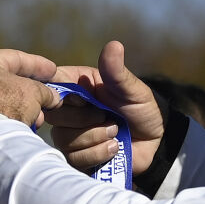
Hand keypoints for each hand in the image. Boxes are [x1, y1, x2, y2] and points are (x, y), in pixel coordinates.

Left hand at [0, 48, 61, 131]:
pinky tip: (22, 128)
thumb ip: (44, 90)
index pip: (13, 59)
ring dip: (21, 109)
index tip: (52, 72)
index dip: (37, 64)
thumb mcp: (34, 92)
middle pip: (4, 82)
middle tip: (47, 97)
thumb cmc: (8, 106)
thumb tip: (53, 97)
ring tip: (39, 118)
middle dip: (29, 91)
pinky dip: (6, 121)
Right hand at [45, 41, 165, 173]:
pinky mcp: (75, 157)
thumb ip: (117, 72)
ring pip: (65, 139)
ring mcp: (68, 135)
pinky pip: (75, 158)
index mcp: (76, 86)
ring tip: (116, 133)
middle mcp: (67, 110)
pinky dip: (98, 154)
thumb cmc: (140, 109)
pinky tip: (114, 148)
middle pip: (55, 116)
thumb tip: (113, 45)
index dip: (62, 95)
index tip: (84, 100)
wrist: (153, 141)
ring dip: (96, 138)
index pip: (51, 85)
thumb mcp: (132, 89)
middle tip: (109, 117)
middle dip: (86, 120)